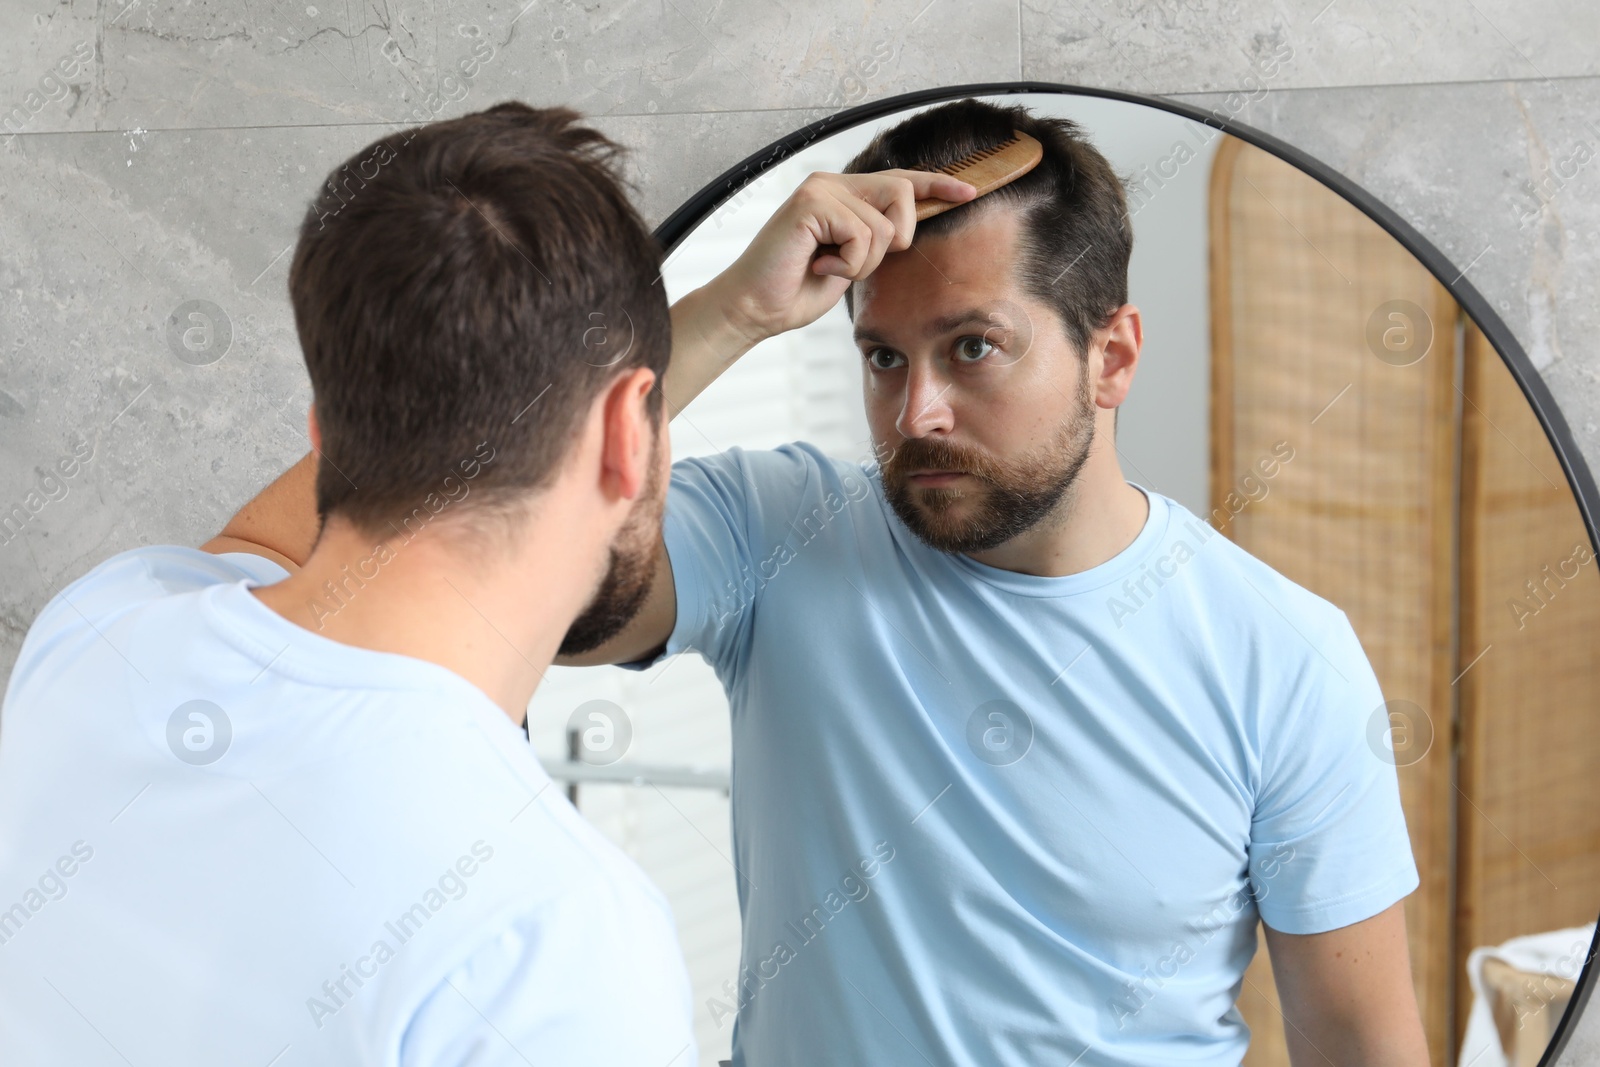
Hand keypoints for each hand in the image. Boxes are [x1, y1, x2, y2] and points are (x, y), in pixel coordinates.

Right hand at [709, 169, 976, 345]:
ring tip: (827, 267)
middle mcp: (833, 182)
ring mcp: (821, 189)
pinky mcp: (812, 203)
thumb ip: (875, 240)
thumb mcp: (850, 262)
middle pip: (903, 195)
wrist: (755, 308)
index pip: (900, 180)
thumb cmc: (797, 290)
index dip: (937, 184)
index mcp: (843, 193)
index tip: (969, 191)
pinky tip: (817, 267)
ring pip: (884, 226)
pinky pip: (862, 236)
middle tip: (854, 264)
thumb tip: (911, 231)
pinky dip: (847, 264)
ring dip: (863, 263)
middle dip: (896, 240)